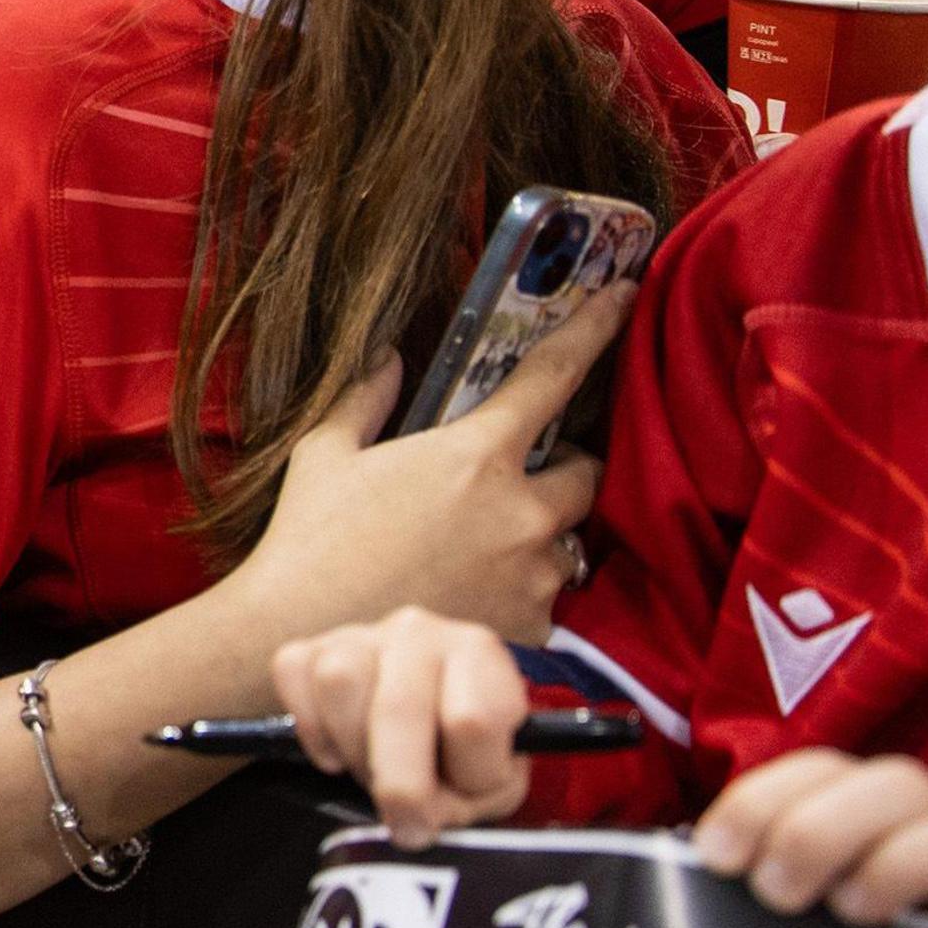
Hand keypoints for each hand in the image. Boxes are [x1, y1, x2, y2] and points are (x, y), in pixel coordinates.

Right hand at [229, 279, 630, 647]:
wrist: (304, 633)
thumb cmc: (309, 540)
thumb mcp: (325, 453)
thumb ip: (365, 398)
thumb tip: (387, 358)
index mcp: (475, 454)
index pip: (554, 375)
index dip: (594, 328)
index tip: (623, 294)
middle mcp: (521, 510)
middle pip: (587, 474)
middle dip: (565, 471)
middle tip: (521, 479)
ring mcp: (532, 573)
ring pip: (567, 542)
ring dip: (540, 538)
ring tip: (486, 552)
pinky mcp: (530, 627)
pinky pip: (547, 599)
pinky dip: (521, 594)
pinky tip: (473, 597)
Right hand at [270, 607, 534, 847]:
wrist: (432, 720)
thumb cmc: (466, 753)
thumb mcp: (491, 782)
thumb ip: (463, 796)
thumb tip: (411, 810)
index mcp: (479, 653)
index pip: (472, 719)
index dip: (469, 776)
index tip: (466, 801)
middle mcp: (419, 631)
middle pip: (398, 706)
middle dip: (400, 783)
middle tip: (406, 824)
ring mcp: (360, 633)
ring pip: (337, 680)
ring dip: (352, 747)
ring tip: (372, 772)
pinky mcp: (311, 645)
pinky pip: (291, 672)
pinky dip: (309, 724)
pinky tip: (335, 747)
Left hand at [696, 749, 927, 927]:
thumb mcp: (807, 907)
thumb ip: (770, 880)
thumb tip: (705, 871)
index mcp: (872, 811)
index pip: (820, 770)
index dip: (762, 799)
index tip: (716, 855)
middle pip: (892, 782)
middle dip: (819, 829)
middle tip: (776, 894)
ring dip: (901, 860)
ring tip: (853, 910)